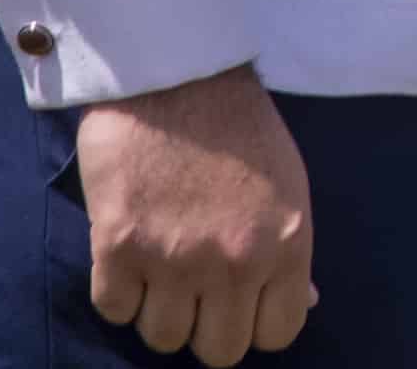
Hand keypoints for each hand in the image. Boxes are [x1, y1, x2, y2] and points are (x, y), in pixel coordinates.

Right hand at [73, 63, 315, 362]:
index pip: (279, 333)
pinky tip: (128, 253)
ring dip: (159, 310)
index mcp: (286, 242)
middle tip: (195, 289)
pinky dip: (118, 291)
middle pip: (219, 351)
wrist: (174, 74)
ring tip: (160, 267)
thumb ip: (290, 250)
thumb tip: (303, 303)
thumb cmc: (237, 126)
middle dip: (206, 325)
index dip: (255, 323)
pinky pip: (114, 309)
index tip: (240, 302)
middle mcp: (235, 260)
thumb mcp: (287, 183)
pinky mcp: (119, 247)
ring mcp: (175, 258)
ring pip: (163, 338)